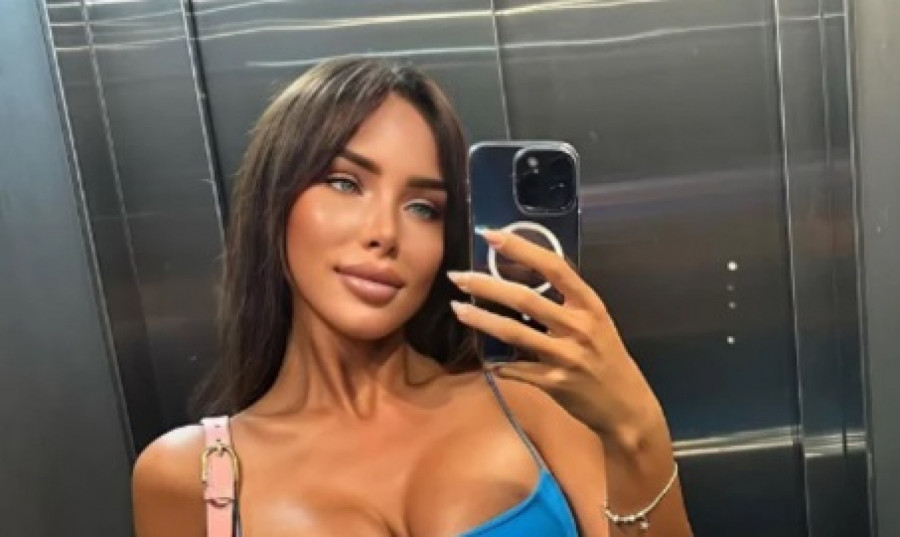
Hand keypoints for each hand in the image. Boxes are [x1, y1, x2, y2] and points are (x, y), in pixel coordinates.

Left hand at [447, 228, 662, 445]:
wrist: (626, 406)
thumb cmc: (606, 357)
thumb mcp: (596, 321)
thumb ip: (566, 301)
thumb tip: (522, 276)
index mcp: (589, 305)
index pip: (554, 267)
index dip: (522, 248)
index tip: (492, 235)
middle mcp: (579, 327)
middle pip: (526, 299)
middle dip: (486, 285)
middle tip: (457, 276)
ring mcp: (566, 357)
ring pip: (514, 333)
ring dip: (481, 320)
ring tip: (458, 308)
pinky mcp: (555, 383)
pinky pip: (517, 370)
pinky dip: (499, 364)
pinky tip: (484, 360)